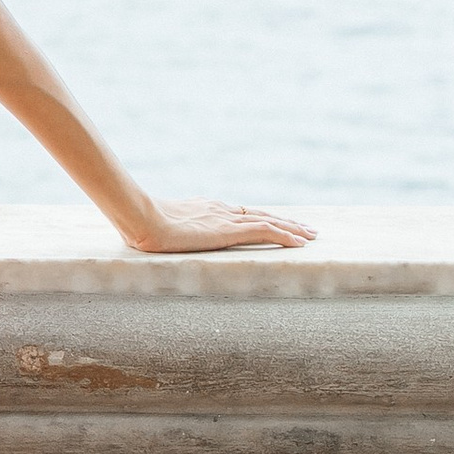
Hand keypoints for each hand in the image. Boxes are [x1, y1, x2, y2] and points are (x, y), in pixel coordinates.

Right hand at [120, 198, 316, 253]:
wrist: (142, 218)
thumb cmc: (142, 226)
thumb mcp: (161, 229)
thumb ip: (170, 232)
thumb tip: (162, 243)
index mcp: (207, 210)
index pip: (243, 214)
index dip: (263, 219)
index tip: (278, 224)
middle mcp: (221, 211)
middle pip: (262, 215)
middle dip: (286, 222)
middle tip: (308, 229)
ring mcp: (226, 219)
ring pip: (269, 221)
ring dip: (293, 229)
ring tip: (312, 235)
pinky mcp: (230, 230)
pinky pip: (266, 232)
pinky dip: (285, 235)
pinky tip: (301, 242)